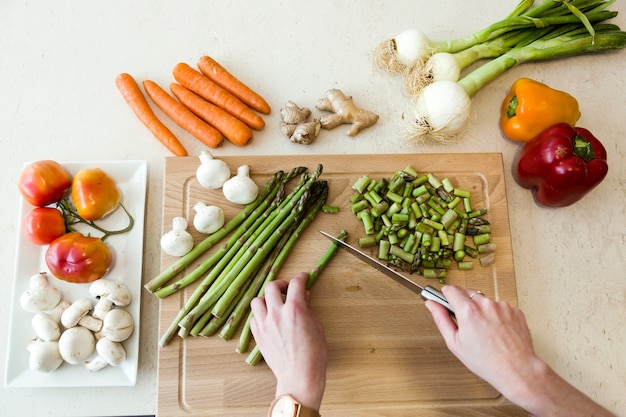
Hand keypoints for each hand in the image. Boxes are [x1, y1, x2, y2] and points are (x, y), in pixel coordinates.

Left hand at [250, 272, 326, 410]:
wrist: (300, 376)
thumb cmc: (313, 355)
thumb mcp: (317, 327)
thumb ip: (308, 309)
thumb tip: (303, 298)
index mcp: (295, 309)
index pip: (296, 283)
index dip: (301, 277)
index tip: (303, 277)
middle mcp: (277, 314)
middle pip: (272, 286)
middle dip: (281, 284)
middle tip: (287, 289)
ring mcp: (265, 325)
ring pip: (257, 300)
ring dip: (266, 299)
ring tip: (274, 304)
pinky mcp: (258, 336)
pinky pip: (253, 318)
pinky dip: (260, 315)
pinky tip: (268, 319)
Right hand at [426, 285, 615, 416]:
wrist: (521, 372)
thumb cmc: (488, 364)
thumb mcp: (456, 345)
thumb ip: (441, 320)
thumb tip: (431, 305)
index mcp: (468, 310)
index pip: (450, 288)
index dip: (445, 294)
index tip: (442, 300)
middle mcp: (486, 303)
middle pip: (468, 293)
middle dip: (463, 304)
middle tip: (464, 323)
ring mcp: (503, 306)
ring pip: (485, 300)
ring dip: (481, 311)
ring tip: (484, 333)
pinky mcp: (516, 311)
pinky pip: (500, 307)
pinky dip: (497, 316)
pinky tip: (498, 334)